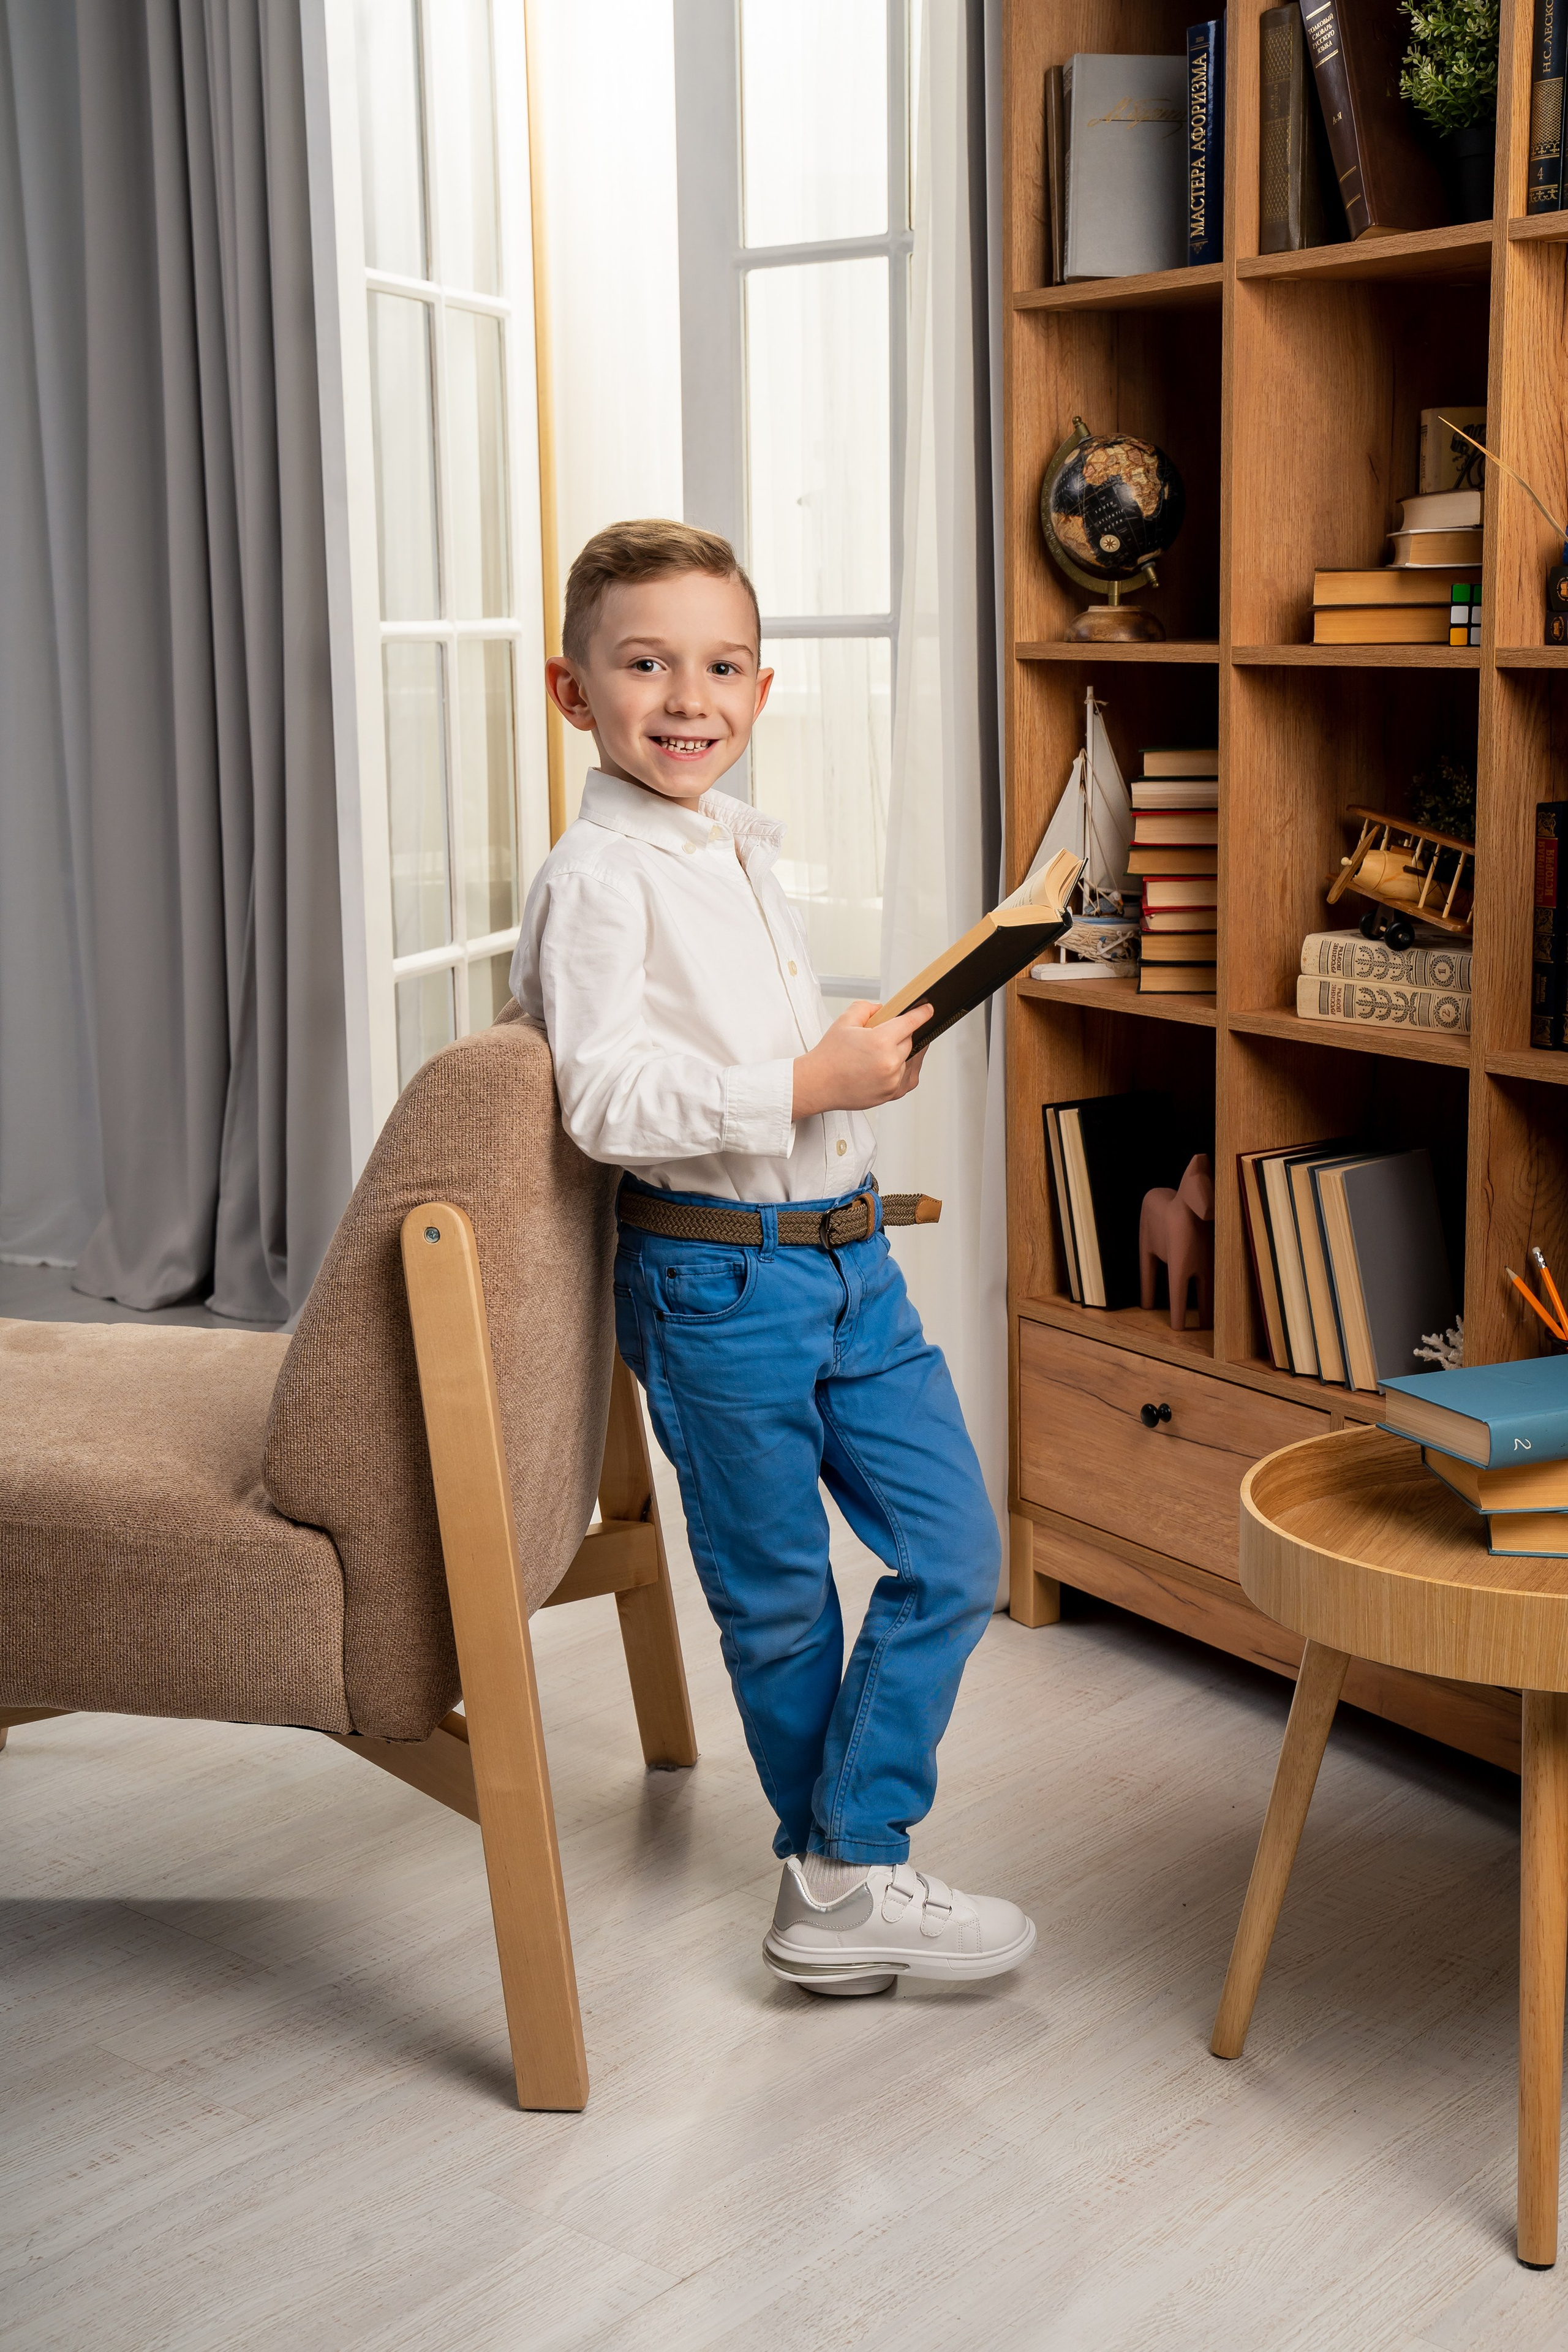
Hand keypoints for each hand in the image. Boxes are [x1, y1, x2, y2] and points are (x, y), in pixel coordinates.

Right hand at [792, 1001, 930, 1119]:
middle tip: (889, 1032)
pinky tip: (898, 1063)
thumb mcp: (845, 1022)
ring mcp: (892, 1081)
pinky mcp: (891, 1094)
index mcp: (880, 1041)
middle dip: (902, 1034)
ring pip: (911, 1060)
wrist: (817, 1084)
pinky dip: (906, 1070)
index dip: (922, 1013)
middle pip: (910, 1041)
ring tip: (889, 1048)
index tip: (928, 1010)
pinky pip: (909, 1079)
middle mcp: (890, 1063)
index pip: (911, 1022)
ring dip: (904, 1052)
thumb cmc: (828, 1056)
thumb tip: (882, 1009)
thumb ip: (866, 1008)